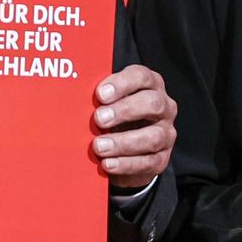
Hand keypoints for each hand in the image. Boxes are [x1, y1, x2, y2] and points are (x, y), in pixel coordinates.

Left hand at [91, 64, 176, 190]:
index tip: (100, 94)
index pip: (142, 77)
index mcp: (150, 85)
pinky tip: (107, 163)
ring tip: (99, 146)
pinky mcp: (162, 158)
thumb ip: (97, 97)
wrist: (123, 149)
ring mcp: (166, 133)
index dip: (121, 84)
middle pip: (152, 104)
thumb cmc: (112, 116)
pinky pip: (148, 162)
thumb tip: (76, 96)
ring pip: (152, 137)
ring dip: (123, 143)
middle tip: (99, 119)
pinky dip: (126, 164)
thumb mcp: (106, 102)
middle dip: (124, 111)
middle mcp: (164, 107)